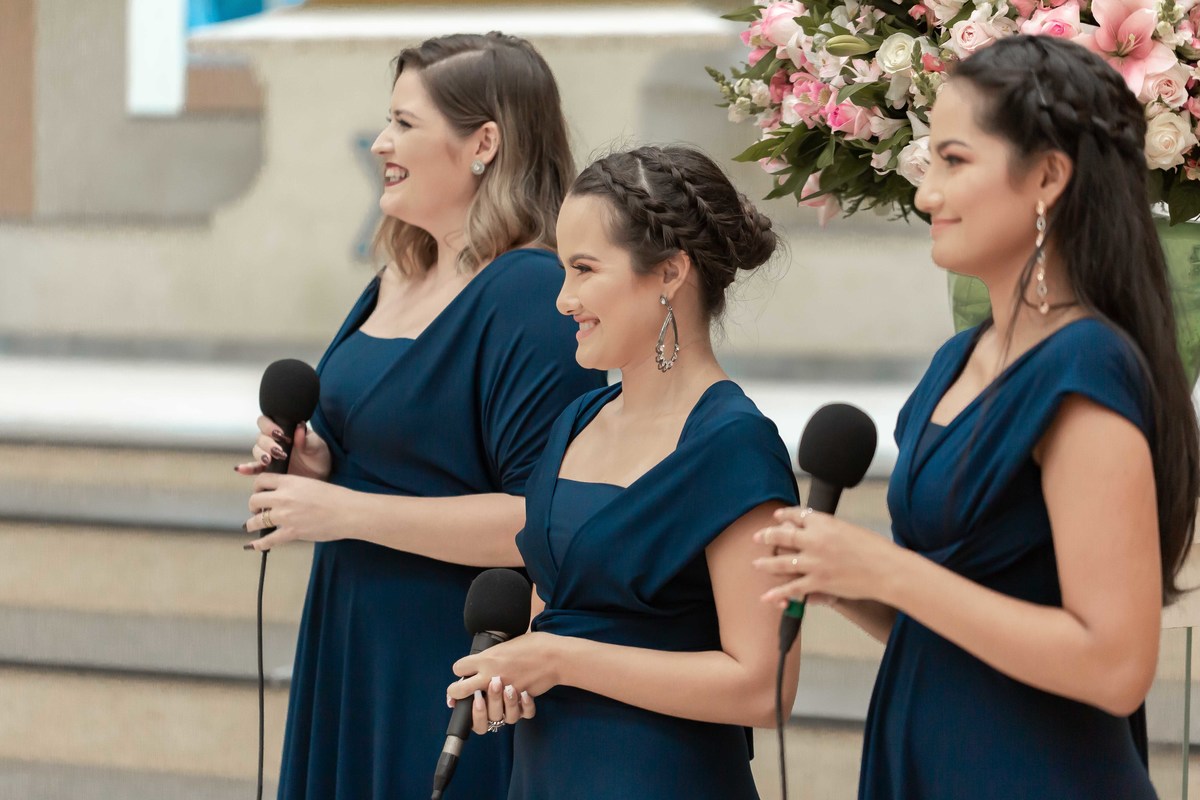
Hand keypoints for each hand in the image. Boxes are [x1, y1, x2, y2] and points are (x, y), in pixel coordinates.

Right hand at [234, 417, 330, 479]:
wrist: (322, 475)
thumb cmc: (318, 456)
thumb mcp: (317, 446)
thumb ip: (306, 438)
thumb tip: (299, 426)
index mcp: (283, 430)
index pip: (267, 422)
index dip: (269, 426)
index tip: (280, 434)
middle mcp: (273, 441)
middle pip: (260, 437)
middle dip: (268, 443)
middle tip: (279, 451)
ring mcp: (269, 455)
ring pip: (256, 451)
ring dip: (260, 455)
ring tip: (269, 460)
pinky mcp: (268, 470)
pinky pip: (254, 468)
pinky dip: (246, 468)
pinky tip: (241, 469)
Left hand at [243, 473, 353, 550]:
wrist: (348, 512)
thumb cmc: (337, 497)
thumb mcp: (313, 483)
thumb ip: (296, 488)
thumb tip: (288, 495)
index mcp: (290, 482)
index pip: (262, 480)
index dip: (257, 487)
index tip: (259, 492)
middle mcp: (283, 497)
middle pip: (254, 500)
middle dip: (253, 506)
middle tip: (258, 510)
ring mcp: (285, 516)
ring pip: (256, 520)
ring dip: (252, 524)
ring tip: (252, 526)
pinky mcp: (291, 532)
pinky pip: (269, 539)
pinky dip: (259, 544)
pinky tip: (254, 546)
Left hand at [445, 632, 561, 731]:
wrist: (555, 655)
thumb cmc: (533, 644)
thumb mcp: (506, 644)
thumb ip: (492, 655)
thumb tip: (482, 661)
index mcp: (487, 658)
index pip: (459, 668)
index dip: (459, 670)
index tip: (463, 673)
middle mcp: (492, 675)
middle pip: (461, 690)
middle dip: (455, 693)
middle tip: (456, 694)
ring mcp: (504, 691)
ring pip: (483, 709)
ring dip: (480, 708)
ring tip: (480, 701)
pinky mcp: (519, 701)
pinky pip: (512, 715)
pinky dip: (513, 711)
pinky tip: (511, 704)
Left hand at [751, 506, 901, 606]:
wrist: (887, 569)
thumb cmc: (875, 548)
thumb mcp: (850, 529)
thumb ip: (830, 529)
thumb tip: (817, 530)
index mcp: (824, 523)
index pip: (798, 515)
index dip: (785, 515)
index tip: (777, 516)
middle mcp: (814, 540)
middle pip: (783, 535)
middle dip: (768, 536)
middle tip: (758, 537)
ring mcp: (814, 562)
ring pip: (782, 562)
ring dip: (766, 563)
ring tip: (756, 564)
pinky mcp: (818, 581)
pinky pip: (792, 588)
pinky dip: (778, 593)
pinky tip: (767, 596)